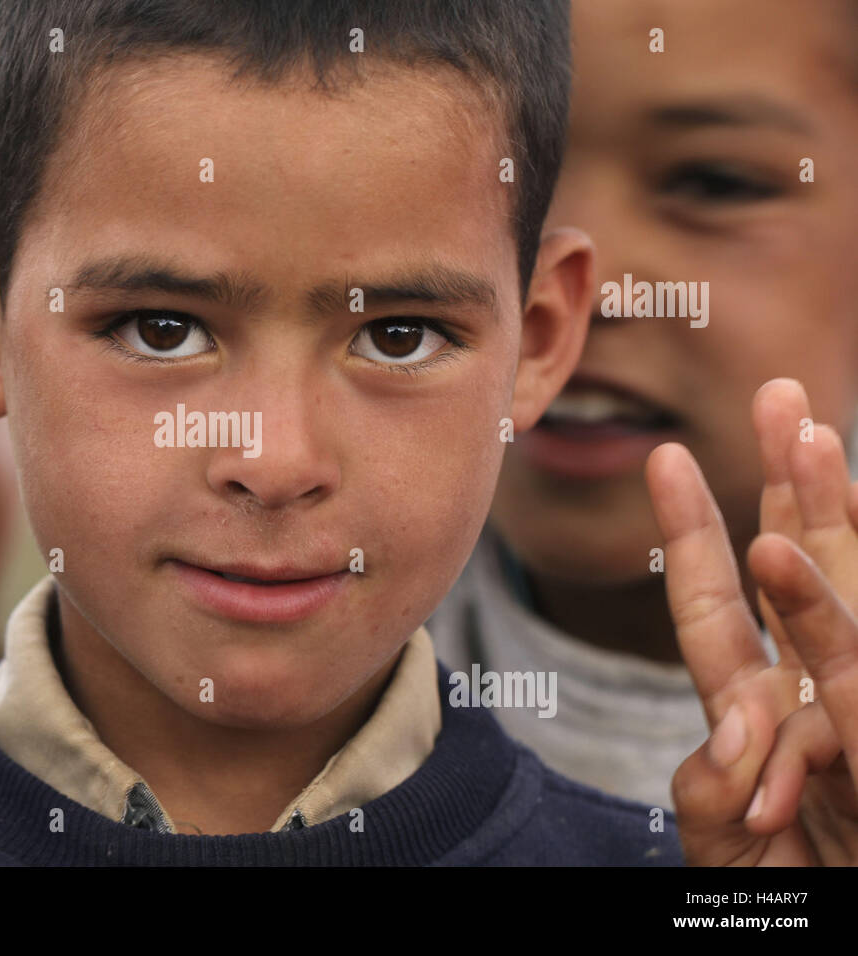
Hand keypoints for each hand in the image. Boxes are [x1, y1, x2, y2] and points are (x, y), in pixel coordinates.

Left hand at [649, 379, 857, 864]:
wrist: (836, 927)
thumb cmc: (788, 890)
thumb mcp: (727, 841)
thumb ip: (715, 787)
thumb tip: (724, 746)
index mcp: (757, 712)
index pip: (718, 606)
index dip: (694, 531)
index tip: (667, 457)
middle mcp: (819, 701)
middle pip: (807, 574)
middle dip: (798, 488)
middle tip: (786, 396)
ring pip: (850, 629)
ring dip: (824, 568)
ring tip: (797, 485)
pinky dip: (832, 638)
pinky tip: (790, 575)